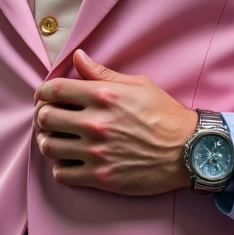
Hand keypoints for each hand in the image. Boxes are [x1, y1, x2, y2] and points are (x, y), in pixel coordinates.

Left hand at [33, 49, 197, 195]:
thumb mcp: (137, 85)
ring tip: (58, 139)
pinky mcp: (100, 177)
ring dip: (49, 141)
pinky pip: (61, 173)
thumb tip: (78, 57)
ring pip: (48, 147)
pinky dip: (61, 167)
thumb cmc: (165, 115)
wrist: (189, 151)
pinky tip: (71, 160)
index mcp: (103, 96)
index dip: (43, 92)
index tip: (45, 97)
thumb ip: (102, 73)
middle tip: (52, 119)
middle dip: (44, 116)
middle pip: (45, 118)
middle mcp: (95, 123)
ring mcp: (96, 152)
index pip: (53, 90)